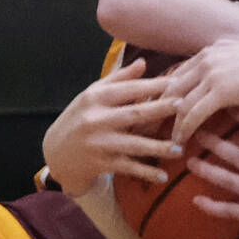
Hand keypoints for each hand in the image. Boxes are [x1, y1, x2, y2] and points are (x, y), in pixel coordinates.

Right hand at [41, 60, 183, 197]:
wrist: (55, 154)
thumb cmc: (79, 118)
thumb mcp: (92, 95)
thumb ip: (118, 79)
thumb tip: (144, 62)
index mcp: (95, 98)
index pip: (128, 89)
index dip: (153, 85)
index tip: (177, 81)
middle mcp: (96, 119)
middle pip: (134, 113)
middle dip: (160, 109)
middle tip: (183, 106)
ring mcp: (99, 143)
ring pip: (133, 144)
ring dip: (158, 147)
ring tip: (180, 149)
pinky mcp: (101, 163)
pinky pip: (128, 167)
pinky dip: (145, 173)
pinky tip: (162, 176)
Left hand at [167, 37, 238, 144]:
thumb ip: (227, 56)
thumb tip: (223, 59)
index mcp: (209, 51)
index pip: (179, 73)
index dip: (167, 93)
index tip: (160, 109)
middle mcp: (205, 59)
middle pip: (172, 87)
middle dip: (160, 108)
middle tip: (153, 126)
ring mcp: (211, 74)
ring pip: (181, 102)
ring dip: (172, 123)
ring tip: (168, 139)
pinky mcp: (219, 91)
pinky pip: (194, 113)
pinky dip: (184, 128)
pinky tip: (181, 140)